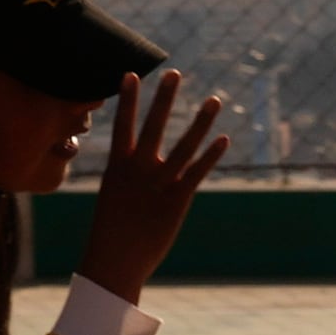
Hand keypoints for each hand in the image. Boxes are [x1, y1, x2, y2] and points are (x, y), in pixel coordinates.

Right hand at [71, 71, 230, 297]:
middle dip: (164, 98)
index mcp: (117, 167)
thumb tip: (134, 171)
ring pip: (184, 146)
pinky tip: (224, 138)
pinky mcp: (177, 200)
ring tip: (214, 99)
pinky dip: (211, 155)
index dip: (127, 98)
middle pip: (154, 126)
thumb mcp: (113, 197)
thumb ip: (127, 179)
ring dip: (201, 121)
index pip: (122, 125)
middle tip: (173, 72)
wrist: (114, 262)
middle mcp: (138, 170)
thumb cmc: (111, 232)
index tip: (131, 73)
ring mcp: (159, 184)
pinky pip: (197, 172)